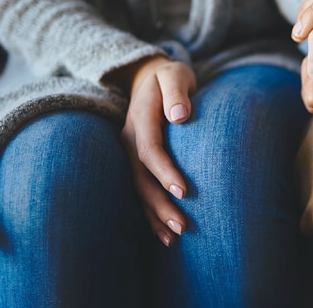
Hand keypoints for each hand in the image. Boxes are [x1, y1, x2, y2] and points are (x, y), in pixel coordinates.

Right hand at [117, 56, 196, 246]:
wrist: (147, 77)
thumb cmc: (169, 77)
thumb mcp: (174, 74)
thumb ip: (177, 92)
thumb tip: (180, 115)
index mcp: (140, 118)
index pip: (149, 149)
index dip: (164, 171)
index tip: (183, 191)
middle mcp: (129, 138)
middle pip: (140, 177)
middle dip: (159, 204)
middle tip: (181, 226)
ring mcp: (128, 151)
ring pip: (138, 188)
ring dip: (154, 215)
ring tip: (172, 237)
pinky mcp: (134, 161)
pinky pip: (139, 189)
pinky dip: (149, 213)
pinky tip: (162, 234)